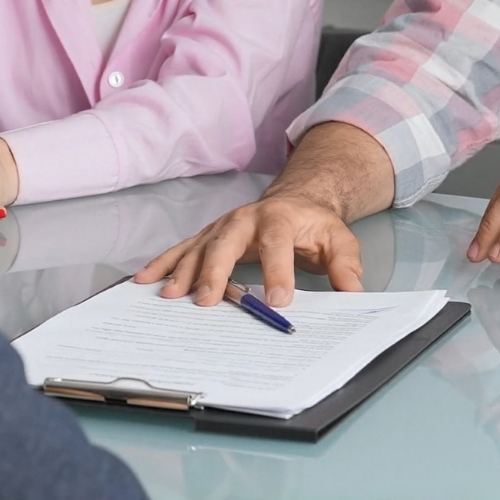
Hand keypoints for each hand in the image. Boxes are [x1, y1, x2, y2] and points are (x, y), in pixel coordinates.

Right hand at [132, 194, 363, 308]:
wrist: (296, 199)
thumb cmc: (314, 224)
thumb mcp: (339, 240)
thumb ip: (346, 266)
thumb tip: (353, 292)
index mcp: (279, 218)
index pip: (277, 243)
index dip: (277, 269)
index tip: (279, 299)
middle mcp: (245, 218)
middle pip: (226, 243)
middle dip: (214, 271)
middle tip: (205, 300)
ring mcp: (223, 226)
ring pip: (199, 247)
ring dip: (181, 271)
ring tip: (168, 295)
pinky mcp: (209, 235)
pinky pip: (182, 249)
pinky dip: (163, 263)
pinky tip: (147, 278)